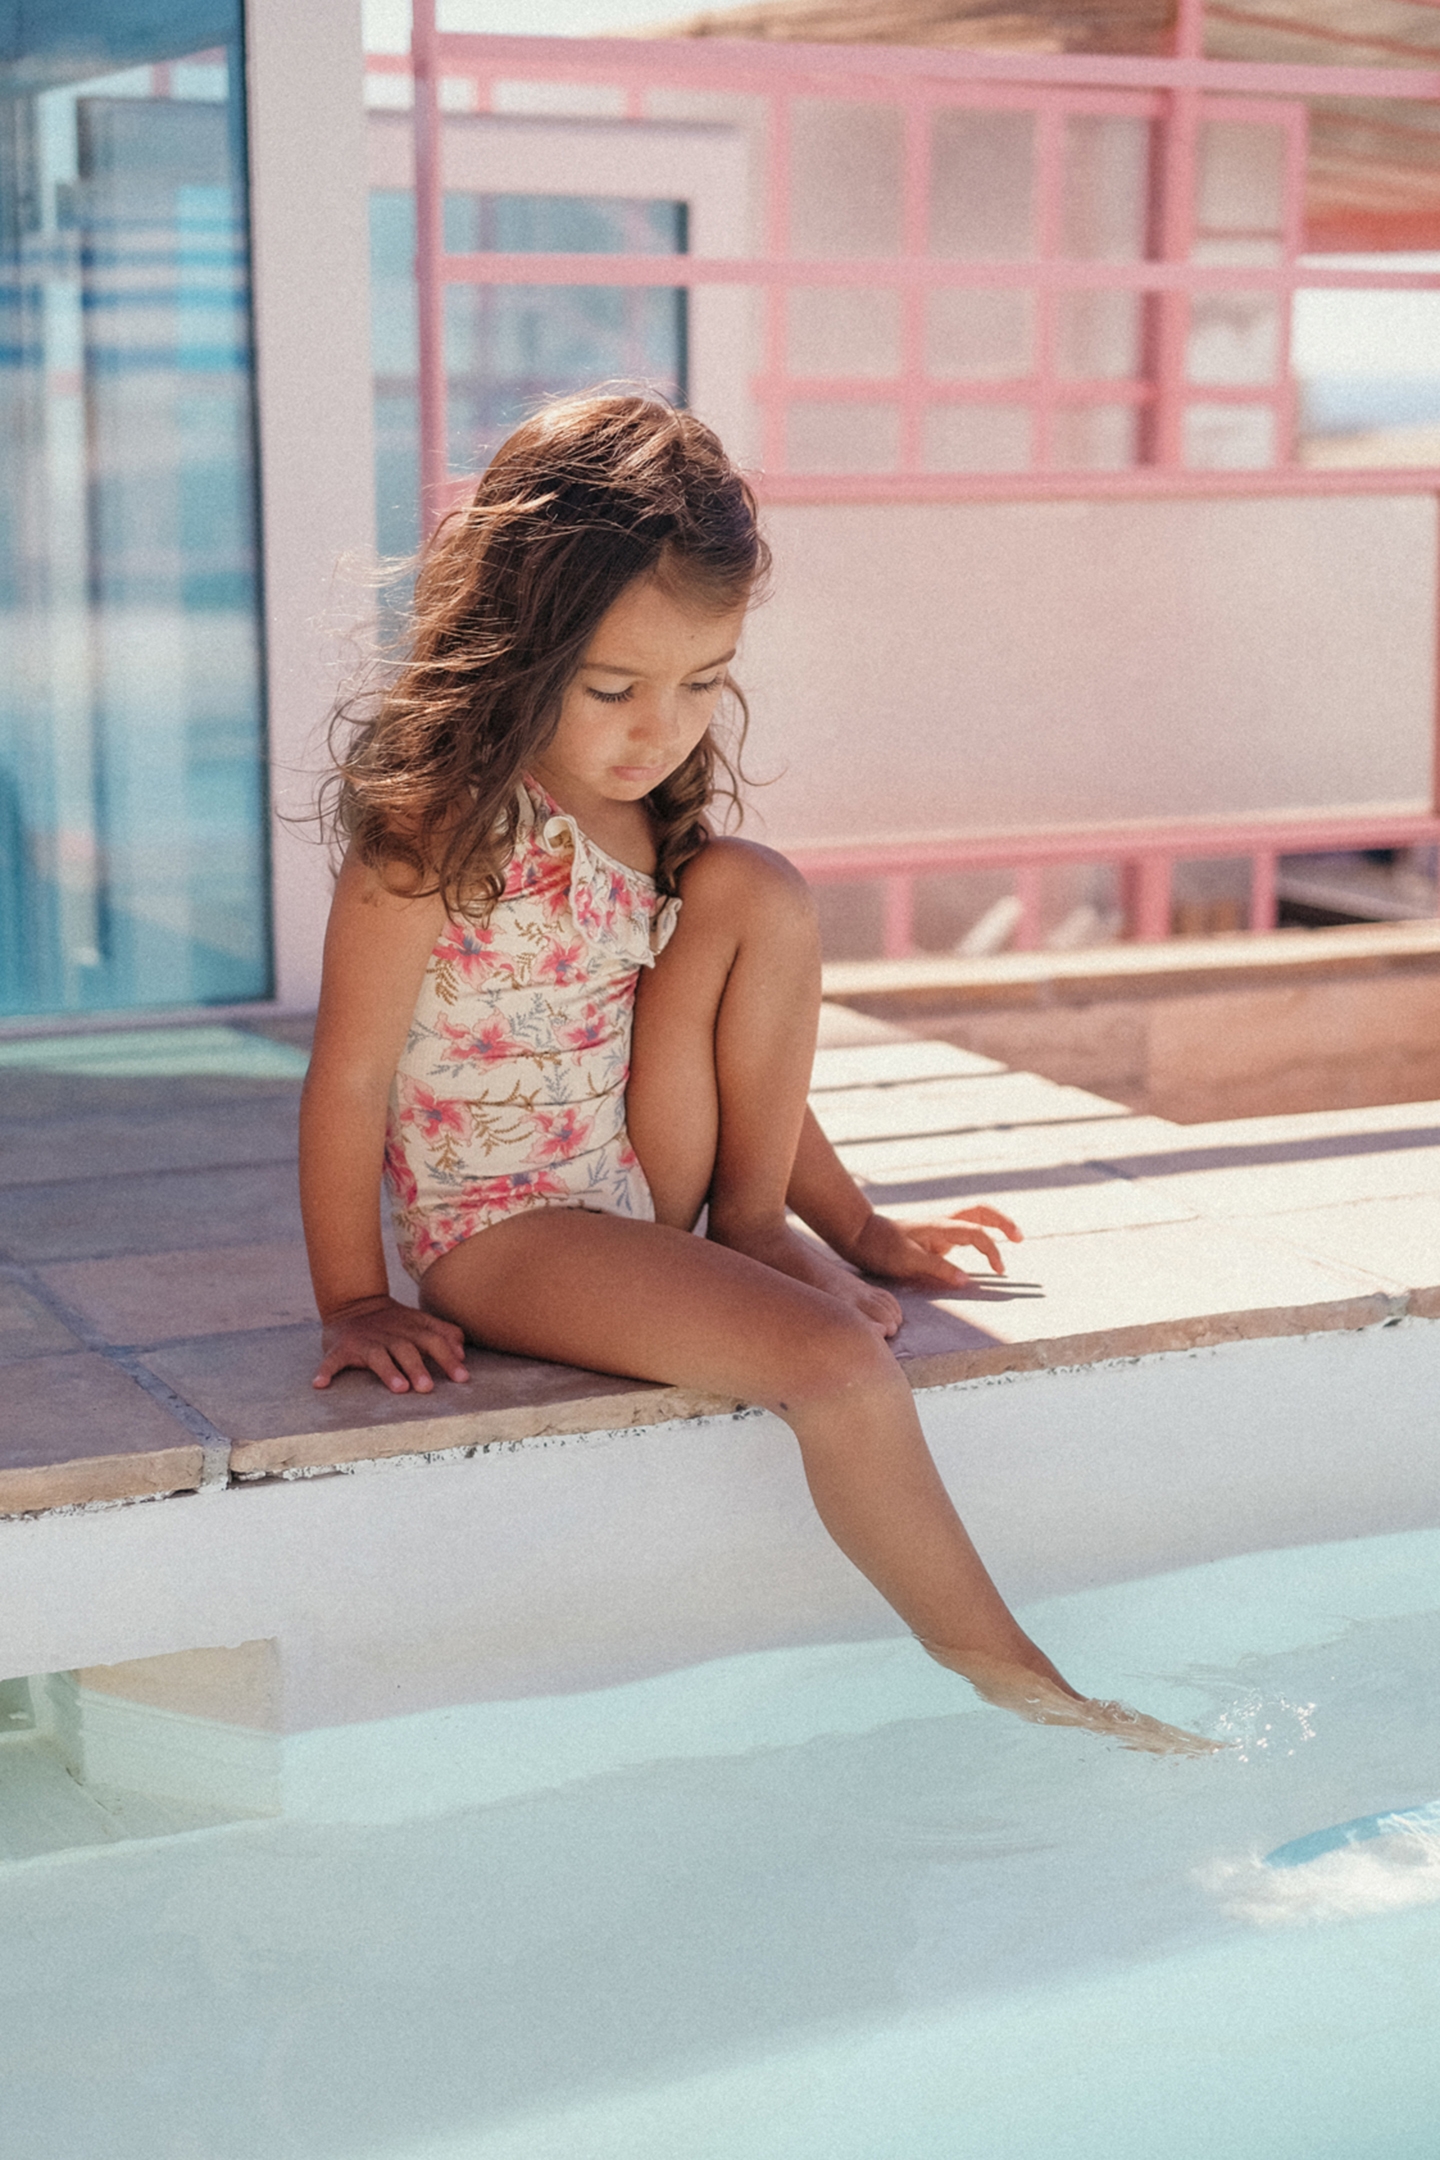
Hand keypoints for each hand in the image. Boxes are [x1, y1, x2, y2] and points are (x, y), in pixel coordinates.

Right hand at [313, 1294, 469, 1393]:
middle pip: (406, 1349)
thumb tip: (463, 1353)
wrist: (354, 1304)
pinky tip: (320, 1384)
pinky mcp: (341, 1348)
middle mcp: (389, 1334)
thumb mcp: (420, 1322)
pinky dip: (325, 1371)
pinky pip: (332, 1360)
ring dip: (387, 1372)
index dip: (448, 1358)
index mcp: (411, 1328)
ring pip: (377, 1356)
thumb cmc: (394, 1322)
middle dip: (418, 1367)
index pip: (434, 1341)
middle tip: (427, 1388)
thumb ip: (444, 1334)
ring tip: (398, 1387)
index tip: (462, 1378)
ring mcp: (364, 1341)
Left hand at [849, 1205, 1021, 1290]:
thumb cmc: (881, 1248)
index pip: (977, 1234)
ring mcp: (939, 1229)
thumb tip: (966, 1280)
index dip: (992, 1251)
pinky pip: (963, 1232)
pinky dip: (978, 1236)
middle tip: (1019, 1237)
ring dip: (993, 1225)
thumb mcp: (907, 1261)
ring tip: (1011, 1238)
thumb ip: (938, 1268)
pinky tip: (982, 1251)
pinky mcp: (934, 1238)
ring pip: (973, 1218)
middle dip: (1003, 1222)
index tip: (999, 1271)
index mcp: (940, 1227)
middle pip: (980, 1211)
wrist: (859, 1236)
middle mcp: (943, 1224)